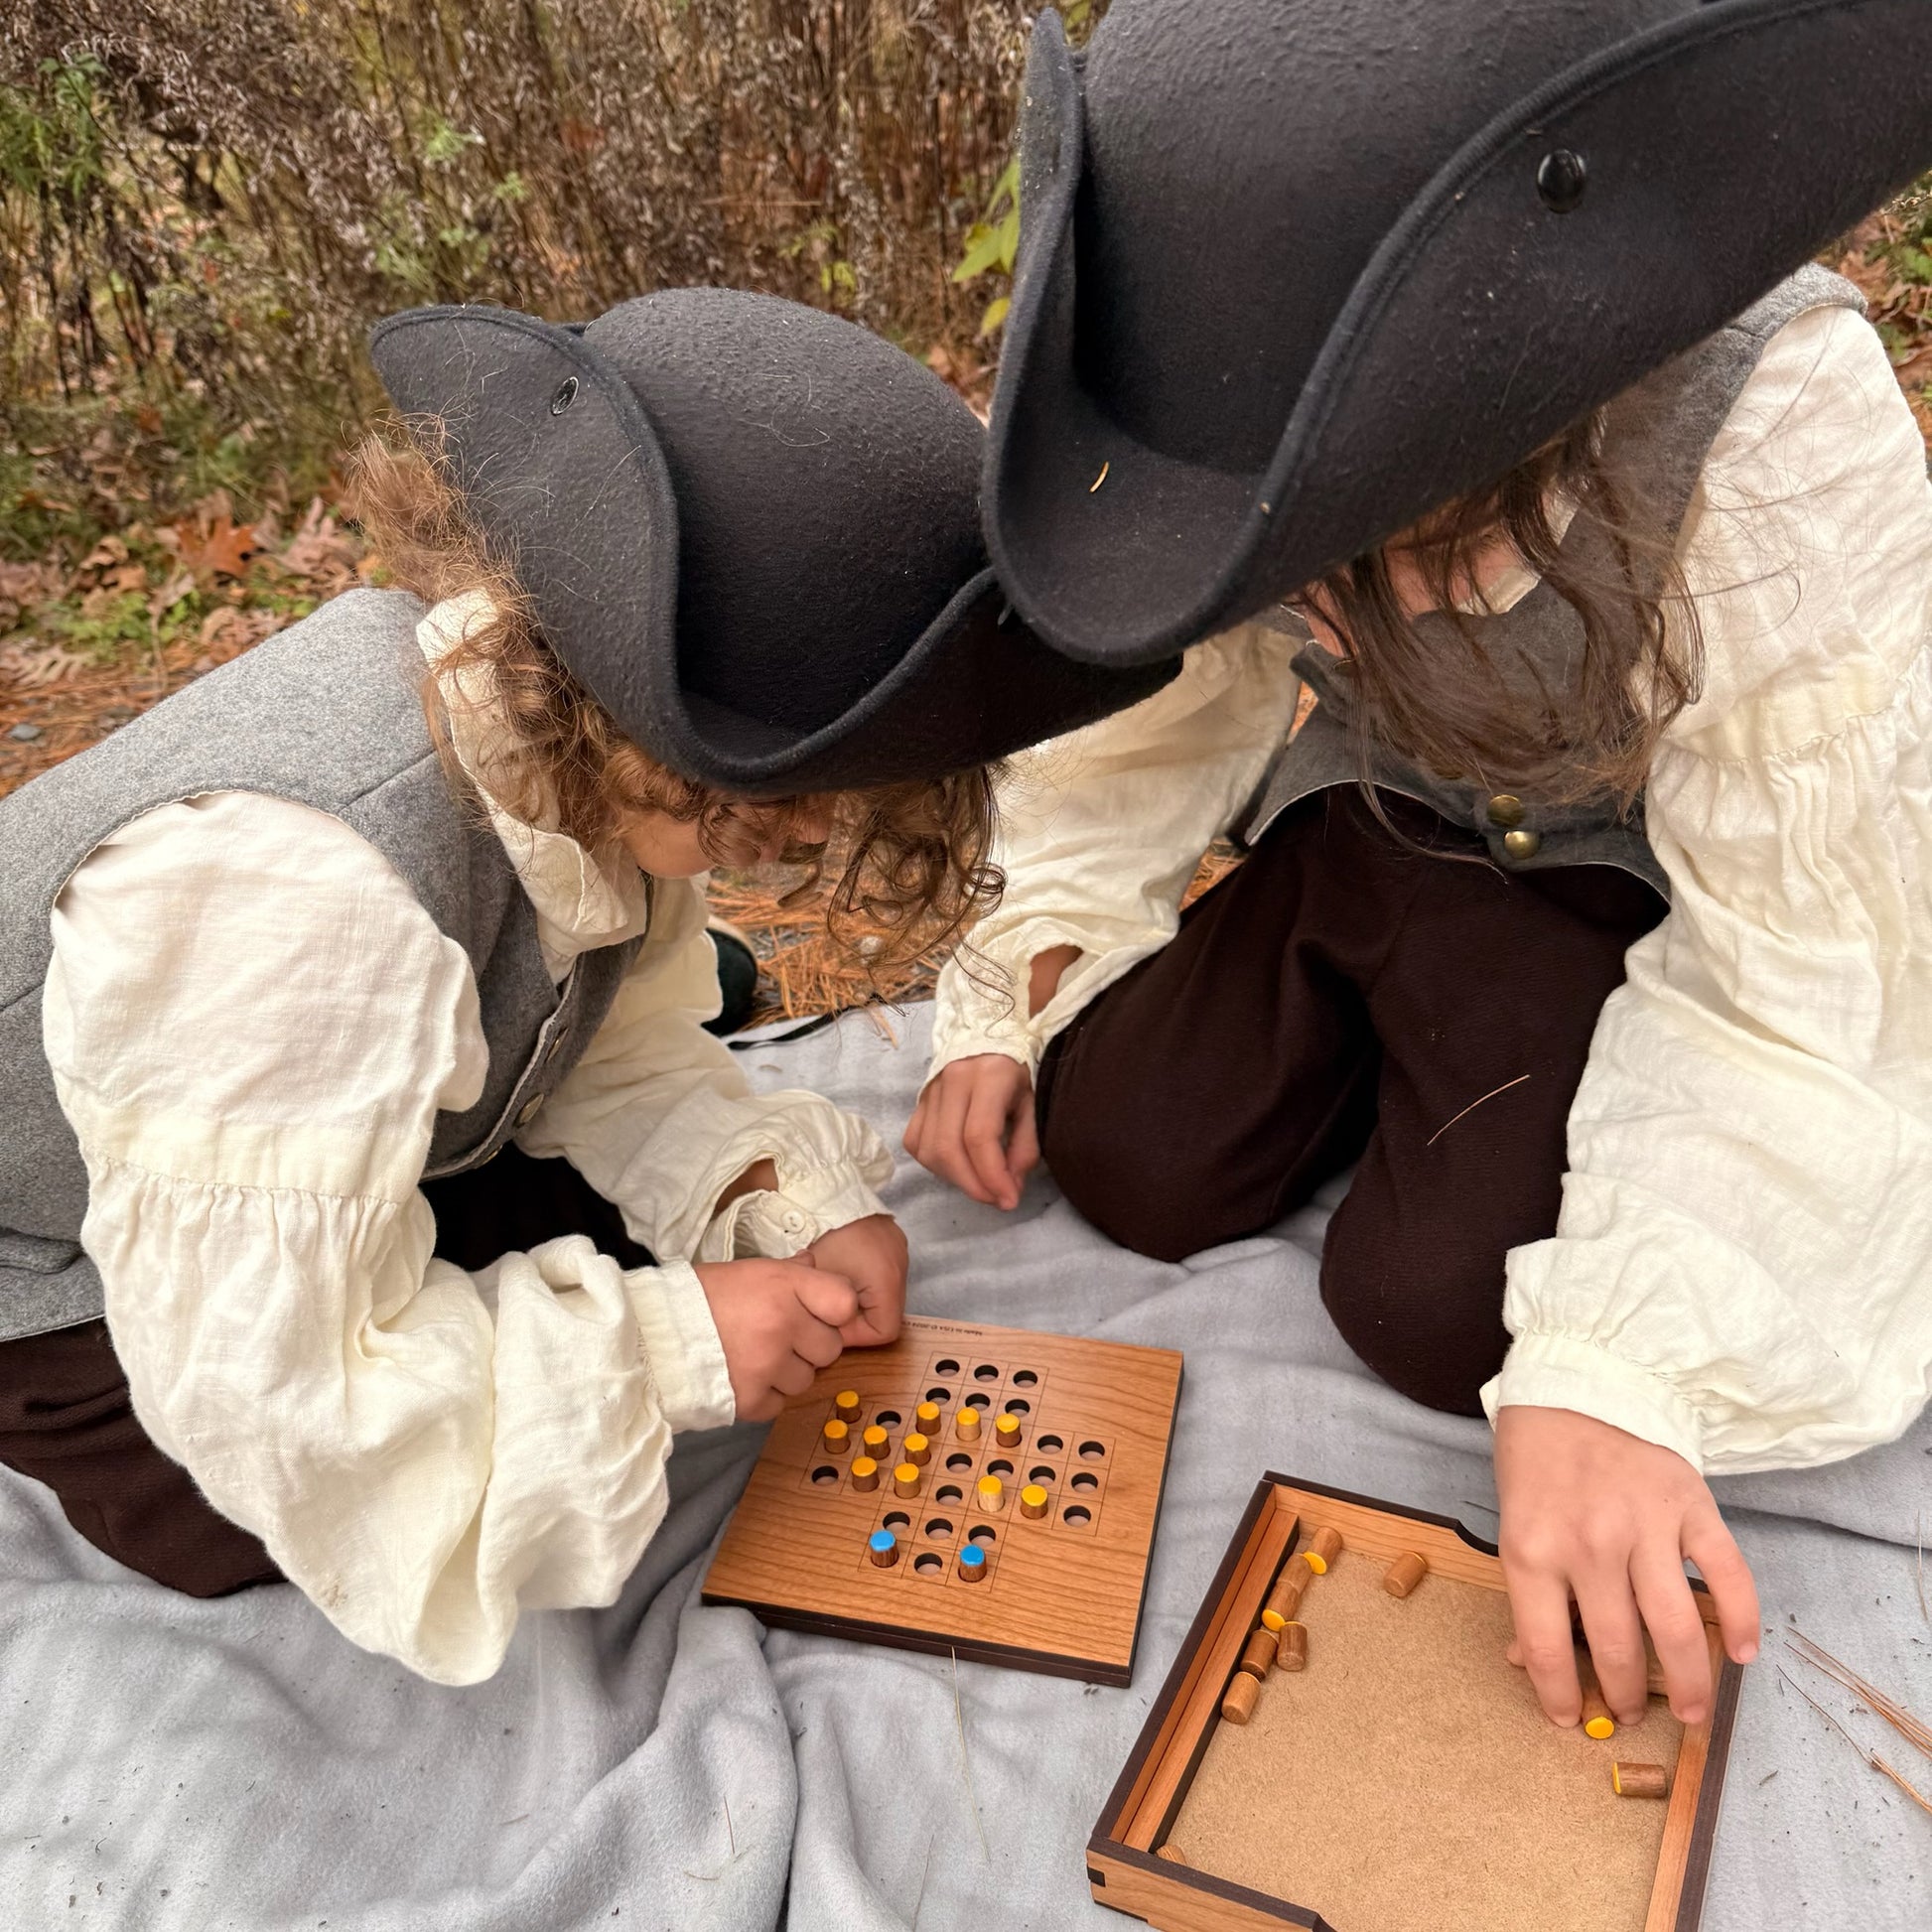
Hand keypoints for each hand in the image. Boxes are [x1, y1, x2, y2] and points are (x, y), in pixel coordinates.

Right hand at [695, 1256, 857, 1421]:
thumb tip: (814, 1264)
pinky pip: (781, 1404)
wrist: (653, 1334)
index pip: (845, 1303)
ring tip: (755, 1358)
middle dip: (810, 1346)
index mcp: (784, 1286)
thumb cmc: (703, 1297)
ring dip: (788, 1373)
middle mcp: (782, 1324)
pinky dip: (766, 1396)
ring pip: (807, 1380)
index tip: (817, 1313)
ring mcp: (768, 1365)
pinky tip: (743, 1377)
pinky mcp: (752, 1400)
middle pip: (830, 1348)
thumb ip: (790, 1272)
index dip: (834, 1311)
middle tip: (777, 1338)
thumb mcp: (750, 1271)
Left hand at [805, 1214, 908, 1347]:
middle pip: (888, 1315)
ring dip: (862, 1301)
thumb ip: (826, 1316)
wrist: (828, 1194)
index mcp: (888, 1280)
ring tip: (834, 1290)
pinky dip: (866, 1284)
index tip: (832, 1324)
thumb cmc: (823, 1237)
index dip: (857, 1335)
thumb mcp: (819, 1284)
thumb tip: (827, 1335)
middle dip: (858, 1319)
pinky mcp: (893, 1243)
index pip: (885, 1332)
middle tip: (829, 1309)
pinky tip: (845, 1273)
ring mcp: (900, 1254)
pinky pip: (884, 1277)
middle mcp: (902, 1268)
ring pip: (886, 1297)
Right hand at [902, 1055, 1038, 1209]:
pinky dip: (935, 1165)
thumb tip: (1010, 1188)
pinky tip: (958, 1166)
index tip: (1009, 1200)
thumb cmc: (1015, 1074)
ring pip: (929, 1150)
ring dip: (955, 1178)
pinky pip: (916, 1143)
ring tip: (980, 1183)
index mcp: (989, 1076)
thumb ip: (1025, 1147)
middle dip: (972, 1185)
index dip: (992, 1176)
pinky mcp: (917, 1102)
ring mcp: (930, 1090)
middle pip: (949, 1148)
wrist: (986, 1039)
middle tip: (995, 1199)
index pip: (979, 1137)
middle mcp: (953, 1080)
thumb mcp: (1032, 1105)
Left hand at [1495, 1406, 1759, 1729]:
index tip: (1568, 1718)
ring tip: (1689, 1711)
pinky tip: (1741, 1653)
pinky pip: (1727, 1575)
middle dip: (1624, 1694)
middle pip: (1617, 1648)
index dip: (1557, 1695)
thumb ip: (1527, 1584)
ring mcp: (1645, 1527)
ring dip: (1687, 1681)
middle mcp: (1590, 1545)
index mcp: (1532, 1548)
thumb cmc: (1538, 1454)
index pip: (1546, 1646)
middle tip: (1630, 1713)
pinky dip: (1741, 1620)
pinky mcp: (1691, 1508)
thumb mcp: (1513, 1517)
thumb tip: (1526, 1660)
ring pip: (1675, 1628)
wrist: (1581, 1379)